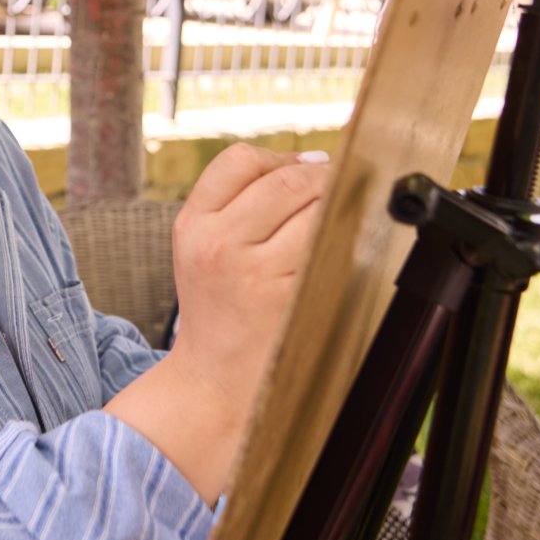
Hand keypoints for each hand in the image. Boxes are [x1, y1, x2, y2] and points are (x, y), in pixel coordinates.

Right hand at [101, 143, 328, 500]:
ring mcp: (255, 270)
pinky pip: (331, 246)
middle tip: (336, 191)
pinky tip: (344, 249)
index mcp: (192, 224)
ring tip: (341, 220)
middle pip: (286, 179)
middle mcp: (219, 243)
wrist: (214, 382)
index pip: (240, 160)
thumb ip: (237, 205)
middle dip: (321, 178)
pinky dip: (347, 239)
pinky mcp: (289, 295)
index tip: (302, 169)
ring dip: (339, 206)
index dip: (279, 158)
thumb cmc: (218, 311)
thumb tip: (310, 162)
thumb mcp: (203, 249)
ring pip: (316, 208)